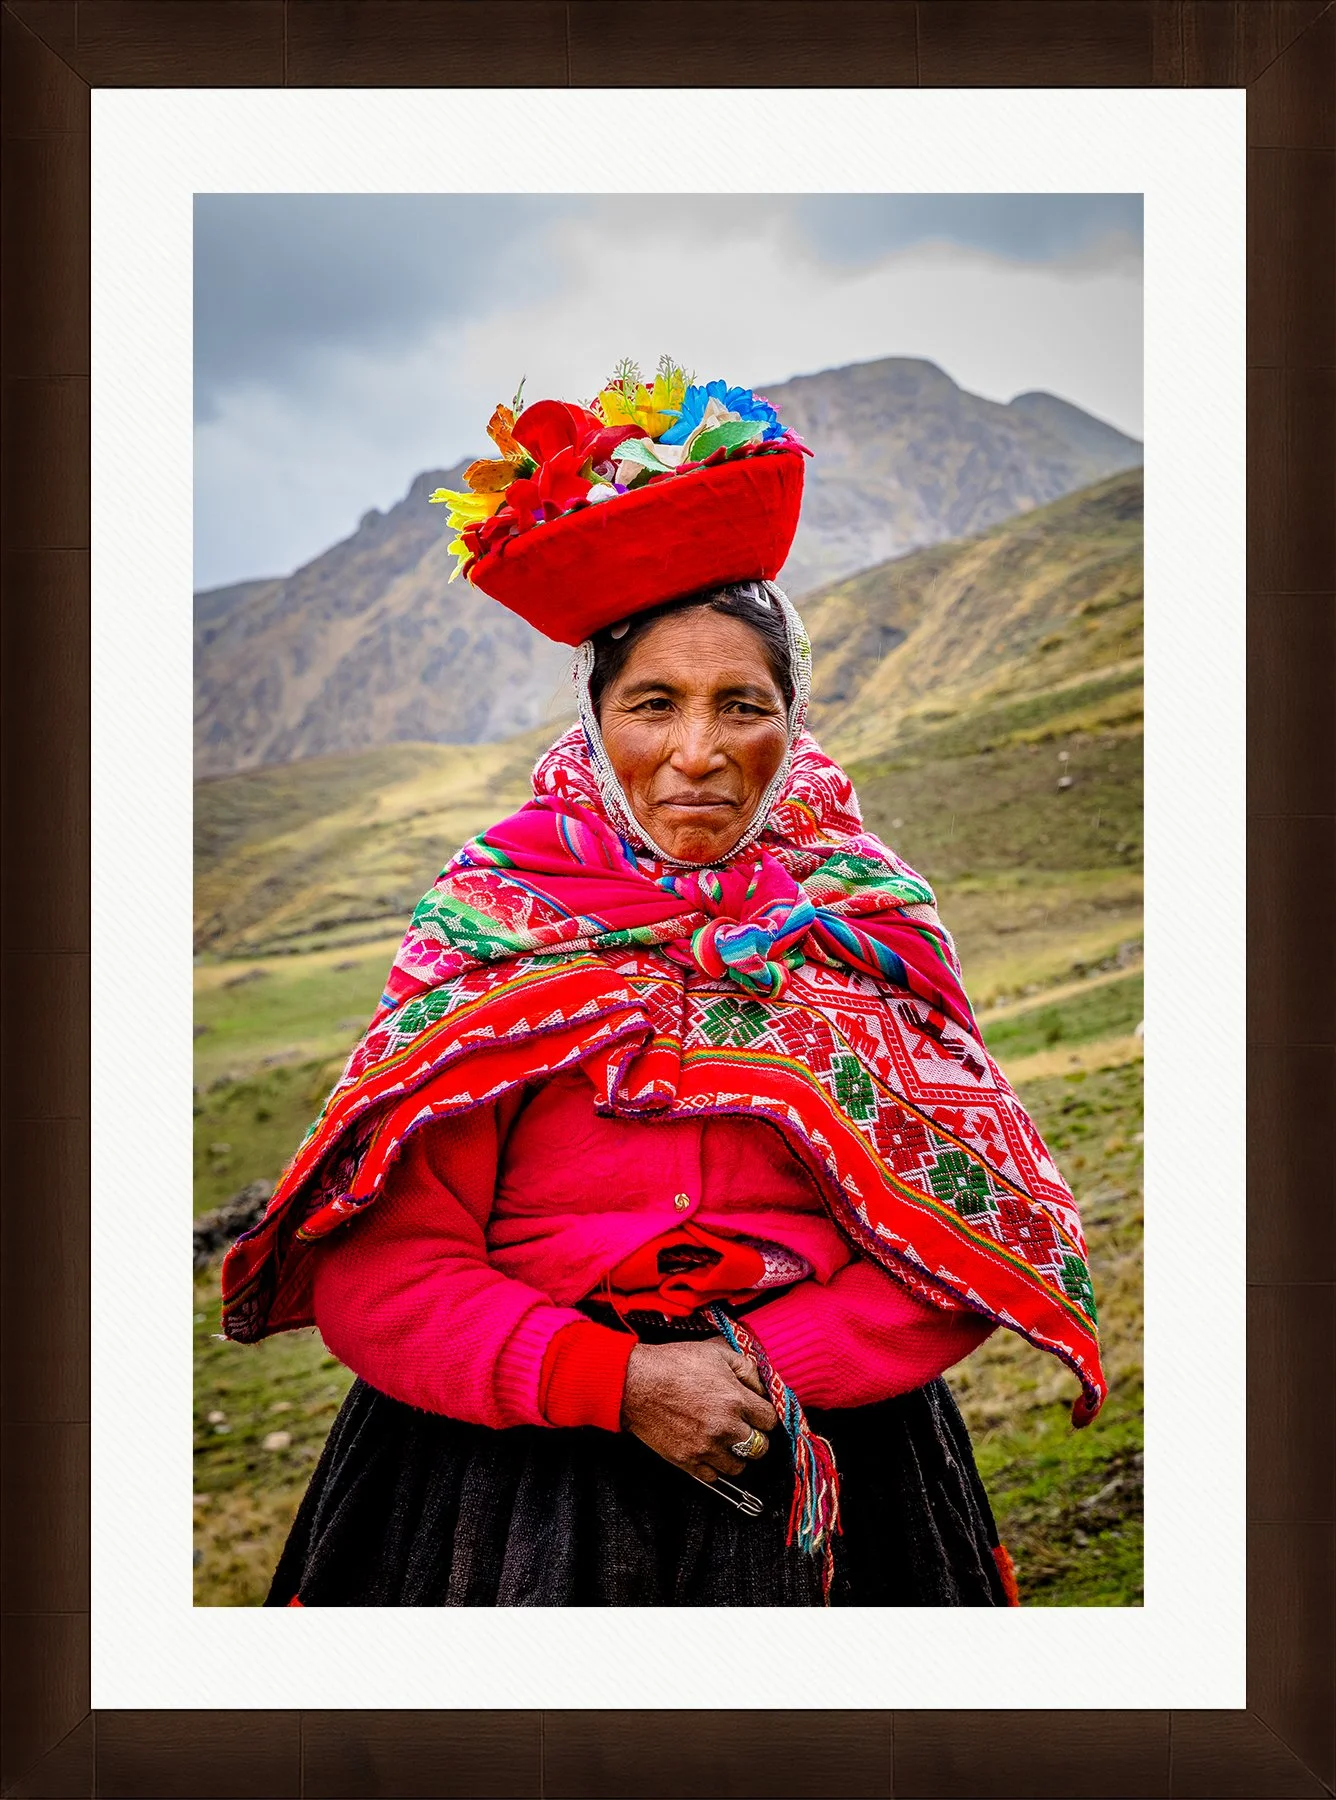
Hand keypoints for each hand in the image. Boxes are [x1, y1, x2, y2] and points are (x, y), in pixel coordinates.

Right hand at [620, 1338, 779, 1481]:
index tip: (756, 1412)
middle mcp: (725, 1427)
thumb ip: (746, 1368)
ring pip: (739, 1466)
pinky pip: (713, 1476)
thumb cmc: (673, 1364)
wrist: (636, 1383)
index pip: (771, 1420)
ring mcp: (706, 1447)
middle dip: (755, 1436)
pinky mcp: (687, 1461)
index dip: (764, 1415)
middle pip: (760, 1447)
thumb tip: (761, 1386)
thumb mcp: (715, 1353)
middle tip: (744, 1427)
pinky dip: (714, 1467)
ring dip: (736, 1454)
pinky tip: (708, 1451)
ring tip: (726, 1441)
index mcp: (736, 1399)